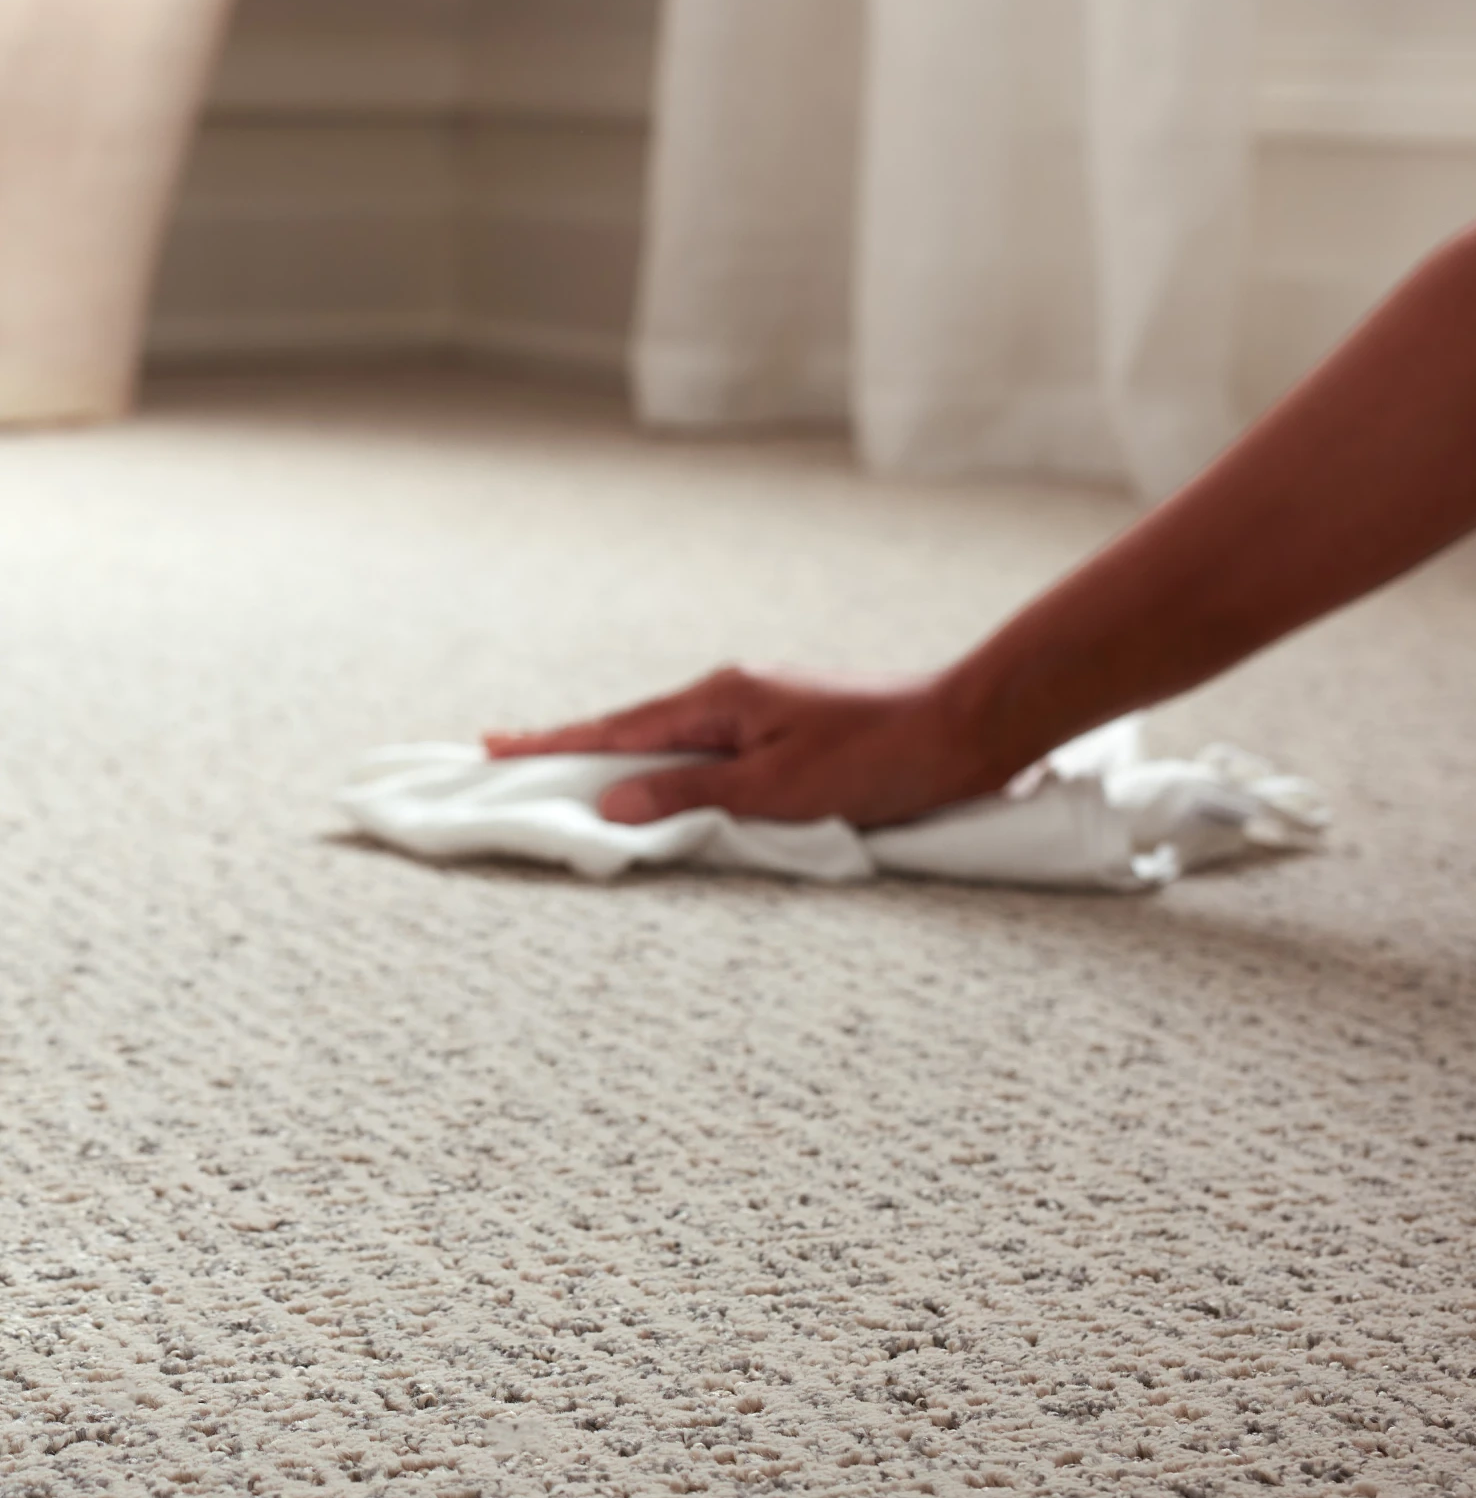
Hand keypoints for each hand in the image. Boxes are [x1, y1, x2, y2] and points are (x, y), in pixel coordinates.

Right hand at [485, 665, 1019, 828]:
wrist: (965, 729)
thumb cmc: (880, 760)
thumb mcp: (777, 788)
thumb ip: (690, 796)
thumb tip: (611, 803)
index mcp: (720, 701)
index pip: (615, 731)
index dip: (551, 744)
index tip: (488, 746)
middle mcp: (732, 695)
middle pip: (632, 730)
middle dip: (570, 748)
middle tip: (505, 759)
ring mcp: (761, 707)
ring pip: (669, 740)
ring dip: (618, 758)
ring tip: (567, 776)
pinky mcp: (787, 728)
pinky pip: (705, 749)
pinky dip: (668, 766)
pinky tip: (663, 781)